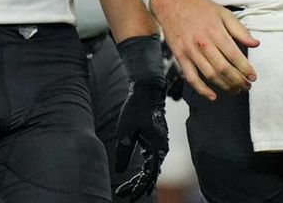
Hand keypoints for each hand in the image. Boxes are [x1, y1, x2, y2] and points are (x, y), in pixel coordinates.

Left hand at [114, 36, 167, 200]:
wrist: (147, 90)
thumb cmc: (136, 109)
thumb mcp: (126, 132)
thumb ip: (124, 152)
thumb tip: (121, 171)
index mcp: (158, 148)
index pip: (150, 175)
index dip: (140, 188)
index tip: (130, 197)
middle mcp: (162, 148)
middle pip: (150, 173)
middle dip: (137, 185)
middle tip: (123, 194)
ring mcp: (159, 144)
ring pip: (149, 167)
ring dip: (138, 177)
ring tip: (124, 188)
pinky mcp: (155, 140)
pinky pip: (150, 159)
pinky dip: (142, 167)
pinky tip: (134, 173)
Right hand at [150, 0, 257, 100]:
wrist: (173, 2)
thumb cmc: (199, 7)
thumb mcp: (223, 13)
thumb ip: (240, 30)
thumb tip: (256, 44)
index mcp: (216, 31)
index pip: (234, 56)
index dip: (245, 69)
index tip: (253, 77)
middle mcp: (203, 43)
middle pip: (224, 69)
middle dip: (238, 81)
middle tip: (246, 86)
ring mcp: (190, 51)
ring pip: (210, 75)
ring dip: (225, 86)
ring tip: (235, 90)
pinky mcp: (180, 56)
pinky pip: (191, 77)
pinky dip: (201, 90)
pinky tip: (212, 96)